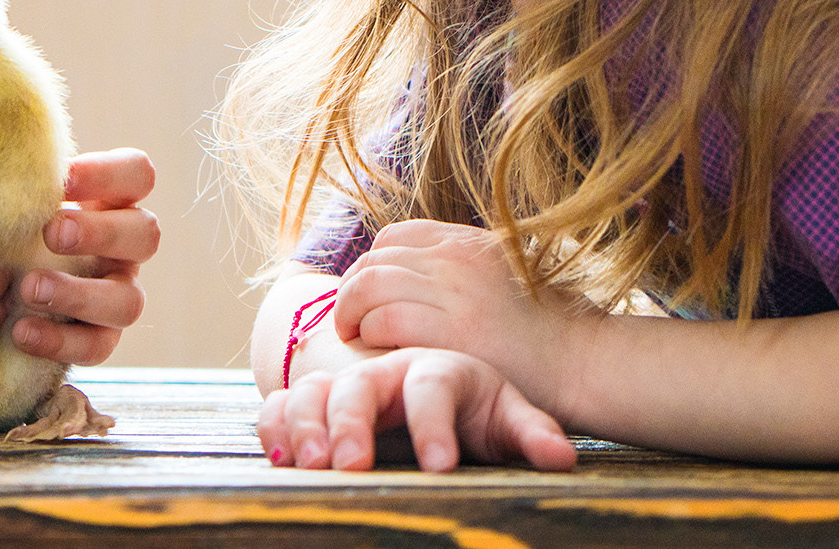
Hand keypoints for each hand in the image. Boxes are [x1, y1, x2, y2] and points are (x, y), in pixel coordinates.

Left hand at [12, 147, 159, 365]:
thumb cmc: (6, 219)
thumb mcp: (11, 191)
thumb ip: (16, 169)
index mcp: (111, 199)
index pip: (138, 174)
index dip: (108, 174)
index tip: (63, 179)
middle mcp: (125, 247)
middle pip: (146, 234)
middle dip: (101, 233)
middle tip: (52, 232)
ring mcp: (118, 294)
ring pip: (129, 301)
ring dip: (79, 294)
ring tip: (28, 288)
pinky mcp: (99, 338)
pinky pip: (98, 346)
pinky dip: (60, 341)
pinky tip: (20, 330)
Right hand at [258, 347, 575, 472]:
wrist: (426, 385)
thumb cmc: (470, 408)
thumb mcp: (503, 417)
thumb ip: (530, 433)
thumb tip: (564, 458)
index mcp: (435, 370)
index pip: (431, 386)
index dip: (433, 425)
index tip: (440, 467)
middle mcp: (383, 373)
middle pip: (358, 385)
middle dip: (352, 424)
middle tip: (354, 467)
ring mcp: (342, 386)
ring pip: (311, 392)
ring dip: (306, 426)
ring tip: (313, 466)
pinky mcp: (313, 405)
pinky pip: (279, 406)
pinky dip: (274, 428)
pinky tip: (280, 460)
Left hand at [335, 220, 590, 415]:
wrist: (585, 362)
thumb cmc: (547, 330)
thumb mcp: (502, 276)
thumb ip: (460, 270)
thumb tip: (414, 274)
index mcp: (467, 241)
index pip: (394, 236)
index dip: (373, 266)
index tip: (371, 297)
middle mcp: (456, 258)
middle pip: (374, 261)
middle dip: (352, 293)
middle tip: (351, 322)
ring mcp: (452, 291)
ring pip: (369, 286)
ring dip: (352, 313)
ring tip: (356, 337)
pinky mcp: (450, 331)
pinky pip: (383, 320)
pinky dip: (370, 336)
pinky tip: (379, 352)